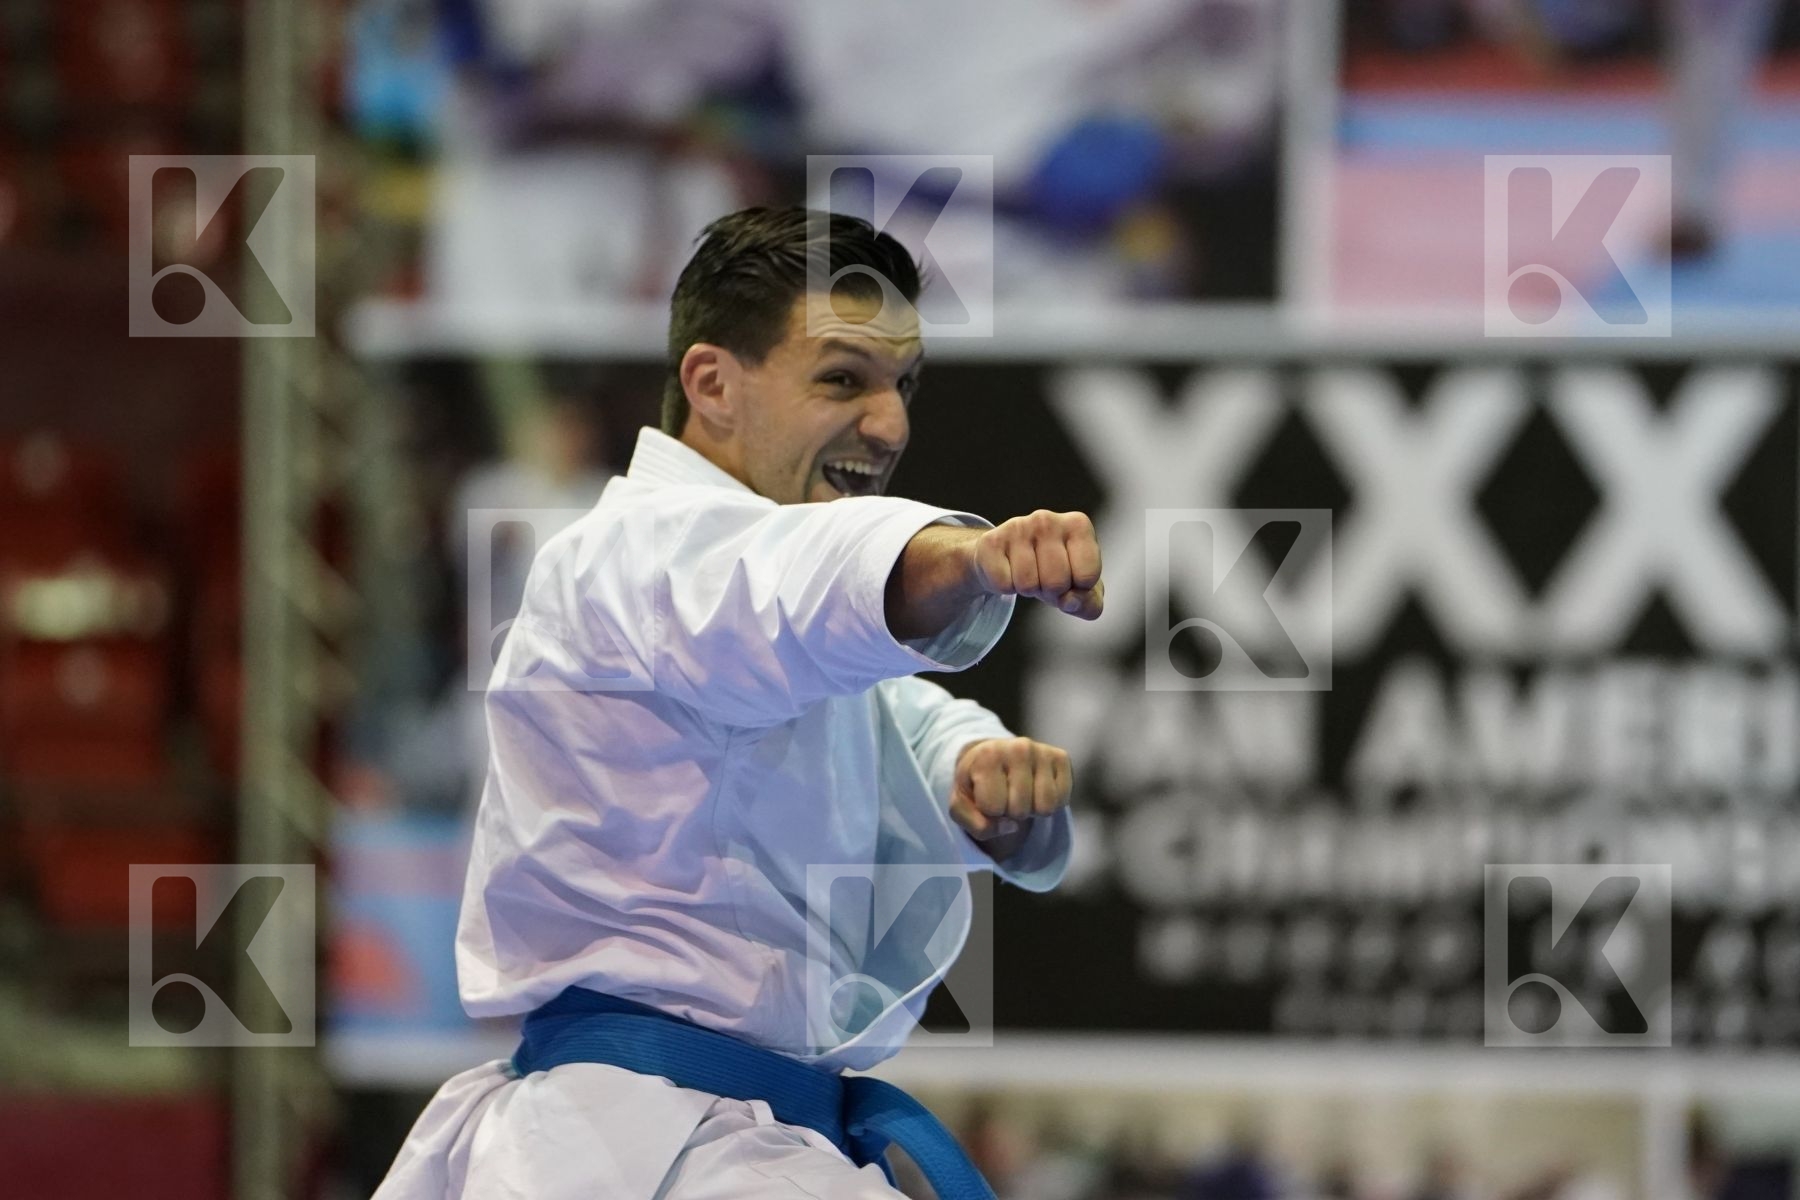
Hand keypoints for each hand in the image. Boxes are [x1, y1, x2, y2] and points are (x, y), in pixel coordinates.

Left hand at [949, 736, 1072, 840]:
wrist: (992, 757)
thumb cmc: (976, 785)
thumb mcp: (961, 805)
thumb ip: (974, 824)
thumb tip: (1011, 826)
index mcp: (987, 756)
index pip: (993, 808)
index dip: (989, 810)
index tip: (985, 795)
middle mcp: (1018, 747)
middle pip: (1020, 810)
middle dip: (1011, 811)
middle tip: (1005, 795)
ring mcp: (1042, 750)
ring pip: (1045, 807)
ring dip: (1032, 809)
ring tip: (1020, 793)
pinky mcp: (1061, 756)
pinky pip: (1062, 800)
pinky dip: (1049, 803)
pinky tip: (1037, 788)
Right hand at [969, 510, 1102, 618]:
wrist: (1005, 559)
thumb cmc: (1051, 571)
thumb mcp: (1080, 589)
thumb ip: (1089, 603)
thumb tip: (1070, 602)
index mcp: (1078, 525)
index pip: (1087, 577)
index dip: (1078, 589)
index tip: (1070, 576)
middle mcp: (1048, 520)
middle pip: (1057, 583)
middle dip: (1051, 592)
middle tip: (1044, 577)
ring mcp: (1017, 527)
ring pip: (1028, 585)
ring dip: (1028, 589)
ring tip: (1026, 572)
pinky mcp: (991, 541)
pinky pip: (1004, 585)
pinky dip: (1006, 587)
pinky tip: (1007, 570)